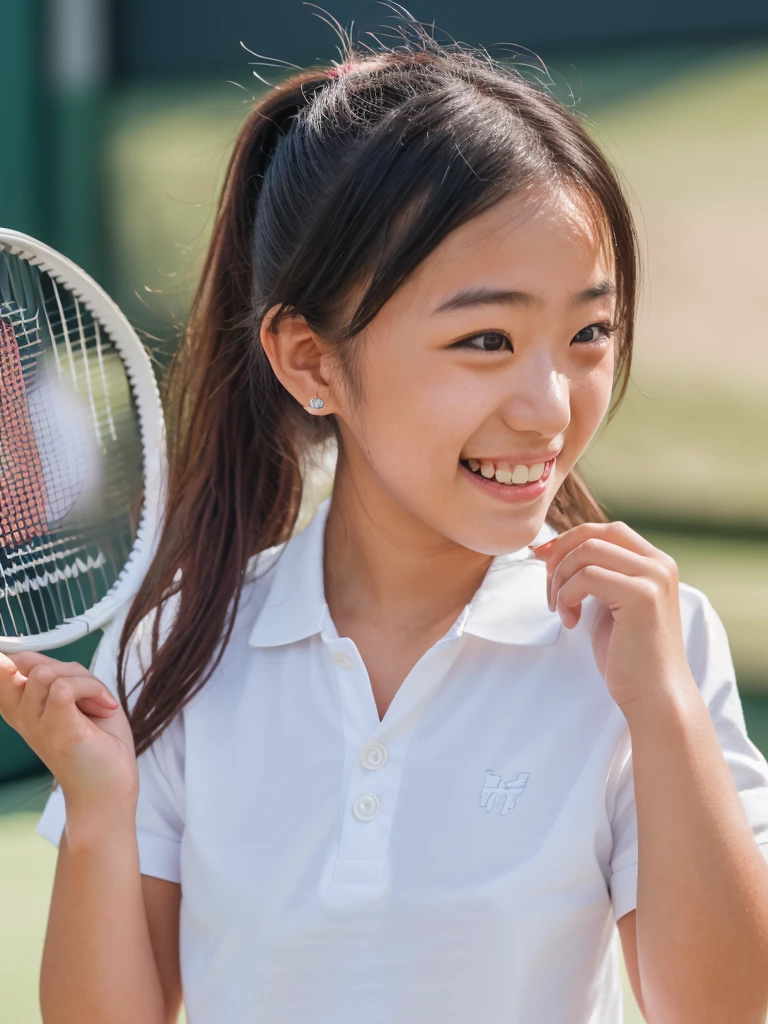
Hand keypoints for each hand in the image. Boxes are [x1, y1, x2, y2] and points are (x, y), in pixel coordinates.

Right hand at [0, 651, 138, 810]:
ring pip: (48, 674)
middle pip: (29, 663)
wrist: (109, 787)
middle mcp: (23, 717)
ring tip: (98, 704)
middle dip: (66, 667)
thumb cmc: (97, 742)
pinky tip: (105, 707)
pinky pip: (63, 687)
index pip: (2, 668)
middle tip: (88, 692)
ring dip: (85, 681)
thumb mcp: (75, 695)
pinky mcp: (57, 730)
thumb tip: (36, 654)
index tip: (20, 662)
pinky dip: (92, 689)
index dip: (10, 658)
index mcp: (21, 708)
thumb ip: (56, 673)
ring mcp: (37, 725)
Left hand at [531, 521, 693, 710]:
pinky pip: (586, 577)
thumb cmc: (628, 656)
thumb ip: (598, 575)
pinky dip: (567, 597)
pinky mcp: (642, 595)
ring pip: (586, 552)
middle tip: (548, 587)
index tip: (543, 557)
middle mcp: (659, 564)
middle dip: (560, 554)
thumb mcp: (612, 604)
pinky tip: (571, 622)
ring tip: (561, 610)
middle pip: (595, 534)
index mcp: (655, 564)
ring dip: (560, 580)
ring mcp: (653, 577)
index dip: (569, 539)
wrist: (654, 695)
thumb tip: (553, 551)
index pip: (607, 531)